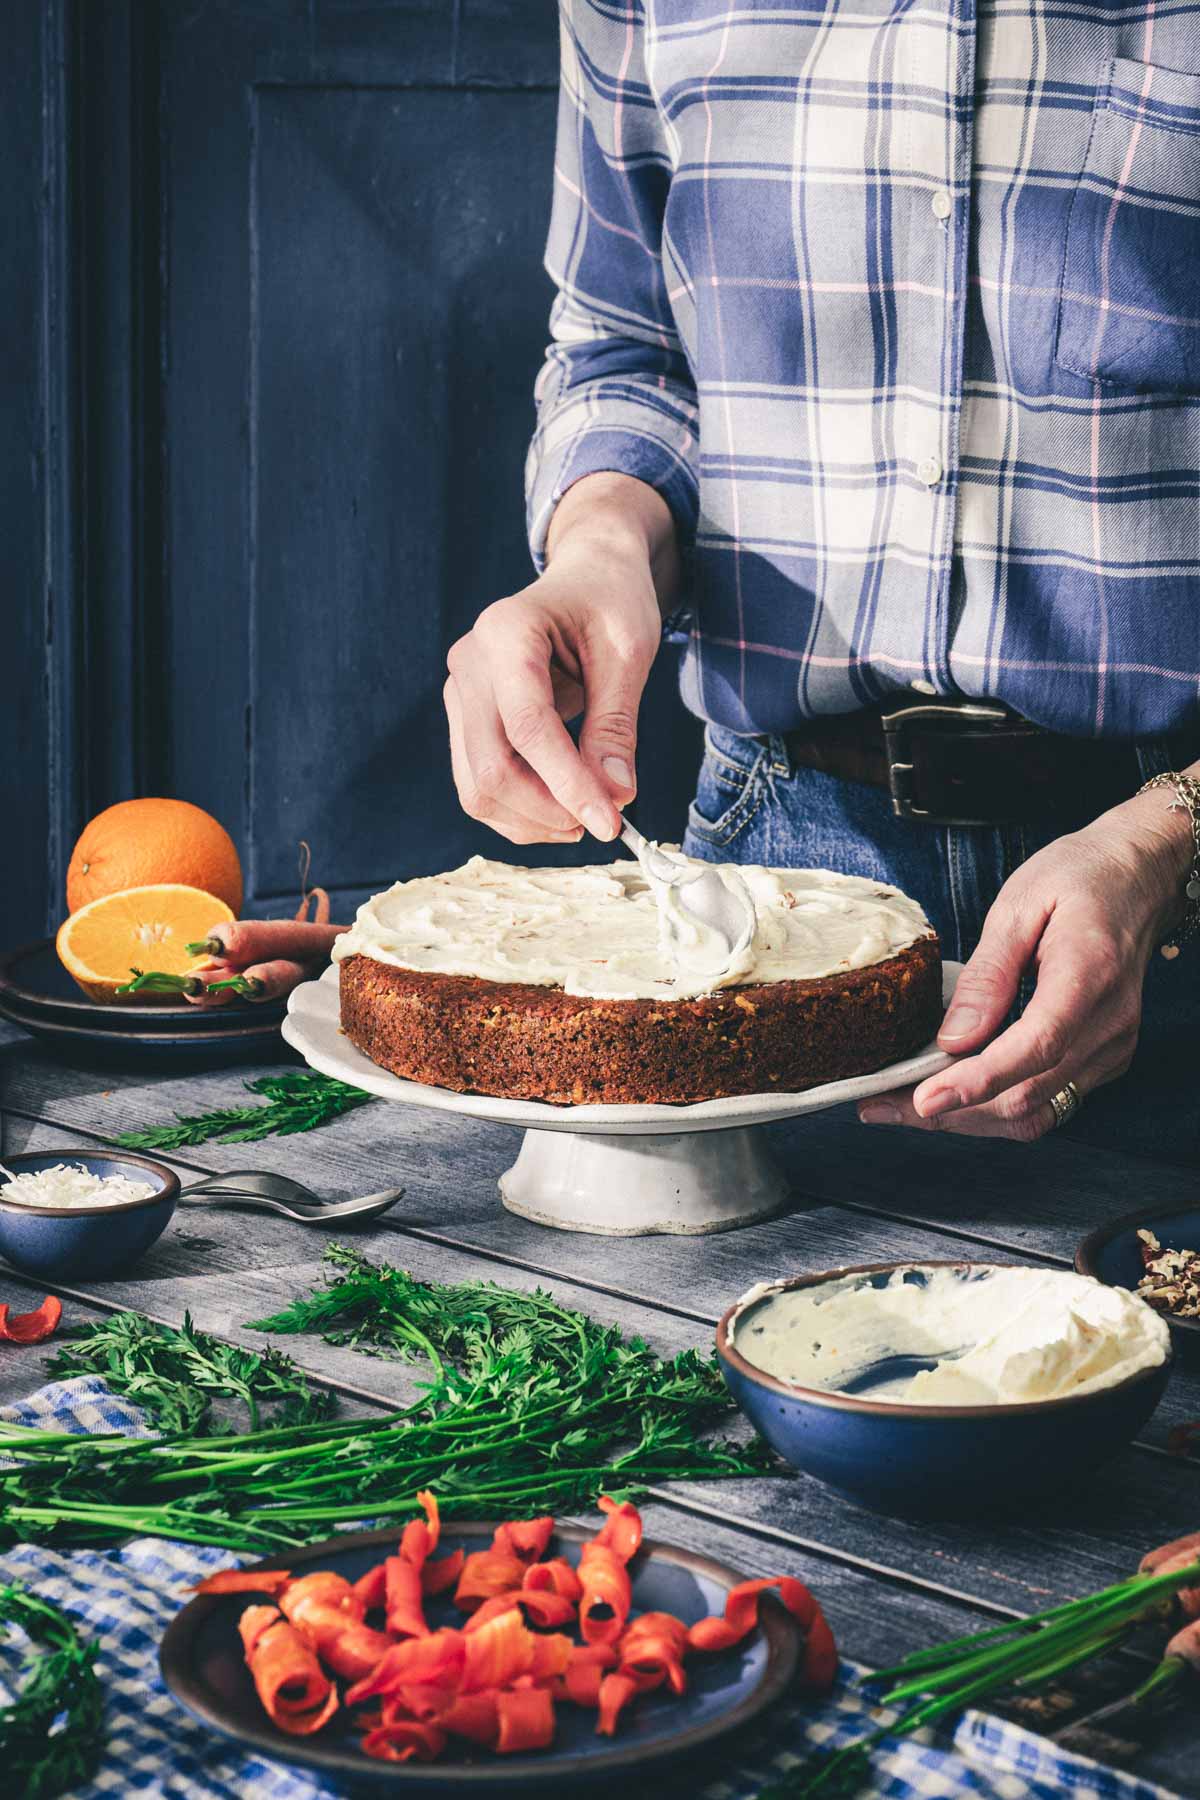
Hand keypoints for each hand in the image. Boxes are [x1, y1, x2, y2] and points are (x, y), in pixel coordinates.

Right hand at [444, 475, 674, 844]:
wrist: (587, 576)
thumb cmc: (611, 603)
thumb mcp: (629, 654)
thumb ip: (616, 725)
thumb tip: (615, 796)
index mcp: (507, 632)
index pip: (529, 728)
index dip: (568, 784)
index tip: (611, 823)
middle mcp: (469, 662)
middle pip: (491, 765)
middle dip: (548, 809)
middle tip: (603, 823)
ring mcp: (459, 691)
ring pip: (477, 785)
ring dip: (531, 819)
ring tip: (584, 818)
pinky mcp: (464, 718)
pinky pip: (477, 782)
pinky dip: (518, 811)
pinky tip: (560, 810)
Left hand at [858, 789, 1193, 1140]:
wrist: (1137, 880)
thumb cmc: (1077, 879)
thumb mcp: (1020, 903)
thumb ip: (989, 974)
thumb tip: (953, 1039)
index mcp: (1090, 975)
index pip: (1036, 1046)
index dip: (977, 1080)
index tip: (924, 1099)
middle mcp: (1109, 1024)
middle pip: (1027, 1094)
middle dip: (952, 1110)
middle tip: (881, 1103)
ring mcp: (1111, 1048)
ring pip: (1034, 1113)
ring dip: (967, 1118)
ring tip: (901, 1107)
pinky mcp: (1103, 1059)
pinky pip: (1046, 1102)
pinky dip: (993, 1106)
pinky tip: (950, 1093)